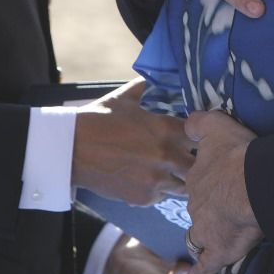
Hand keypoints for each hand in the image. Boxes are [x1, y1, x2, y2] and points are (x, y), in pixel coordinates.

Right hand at [71, 79, 193, 204]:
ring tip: (169, 171)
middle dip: (197, 161)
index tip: (197, 134)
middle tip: (188, 157)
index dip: (202, 134)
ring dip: (179, 178)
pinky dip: (159, 191)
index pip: (202, 134)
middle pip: (199, 165)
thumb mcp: (125, 99)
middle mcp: (166, 156)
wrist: (72, 149)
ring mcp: (155, 180)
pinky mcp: (143, 198)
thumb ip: (146, 87)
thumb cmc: (97, 120)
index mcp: (166, 129)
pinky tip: (149, 180)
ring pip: (184, 185)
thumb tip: (158, 75)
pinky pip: (162, 197)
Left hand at [181, 111, 262, 273]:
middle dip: (209, 209)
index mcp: (198, 179)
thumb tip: (189, 122)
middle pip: (200, 209)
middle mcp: (196, 205)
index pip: (199, 183)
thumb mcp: (216, 126)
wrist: (253, 183)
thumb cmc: (238, 154)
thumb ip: (200, 123)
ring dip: (206, 237)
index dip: (211, 183)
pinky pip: (205, 267)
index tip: (220, 183)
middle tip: (226, 208)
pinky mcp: (218, 251)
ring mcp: (205, 230)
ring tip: (217, 237)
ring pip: (200, 235)